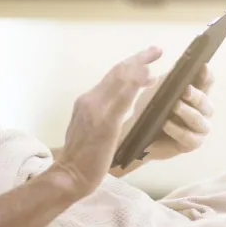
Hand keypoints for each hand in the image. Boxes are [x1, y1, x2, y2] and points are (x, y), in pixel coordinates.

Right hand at [52, 46, 162, 197]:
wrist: (68, 176)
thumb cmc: (81, 160)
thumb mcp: (90, 130)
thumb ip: (102, 115)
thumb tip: (119, 107)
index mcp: (86, 102)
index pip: (110, 78)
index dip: (129, 67)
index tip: (145, 62)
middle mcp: (89, 100)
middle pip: (116, 72)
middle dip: (138, 58)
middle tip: (156, 50)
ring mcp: (96, 110)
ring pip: (120, 79)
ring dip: (139, 64)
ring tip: (155, 56)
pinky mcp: (105, 122)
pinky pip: (123, 97)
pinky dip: (135, 82)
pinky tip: (148, 75)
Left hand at [119, 63, 213, 162]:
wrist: (137, 133)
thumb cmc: (149, 108)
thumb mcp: (157, 90)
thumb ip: (168, 79)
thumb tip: (177, 68)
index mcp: (196, 93)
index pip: (207, 81)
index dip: (207, 74)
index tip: (203, 67)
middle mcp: (202, 110)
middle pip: (205, 101)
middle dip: (196, 96)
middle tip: (186, 90)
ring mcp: (200, 128)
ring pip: (198, 120)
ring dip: (187, 112)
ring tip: (175, 106)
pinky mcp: (192, 143)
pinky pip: (188, 137)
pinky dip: (177, 130)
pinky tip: (166, 124)